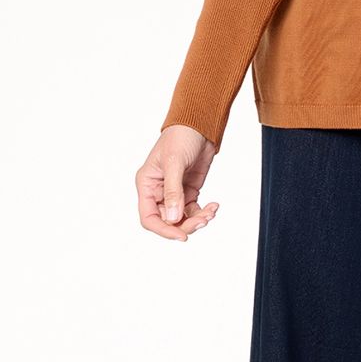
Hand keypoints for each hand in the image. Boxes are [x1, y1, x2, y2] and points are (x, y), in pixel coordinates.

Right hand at [136, 125, 220, 240]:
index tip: (181, 236)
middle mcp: (158, 191)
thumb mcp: (174, 163)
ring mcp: (174, 192)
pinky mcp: (189, 191)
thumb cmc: (180, 137)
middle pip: (168, 221)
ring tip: (211, 212)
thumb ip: (173, 191)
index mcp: (147, 185)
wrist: (199, 126)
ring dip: (198, 219)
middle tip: (203, 220)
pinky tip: (213, 206)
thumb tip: (173, 218)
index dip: (163, 230)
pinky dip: (204, 212)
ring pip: (182, 218)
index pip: (149, 217)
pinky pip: (194, 210)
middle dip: (186, 224)